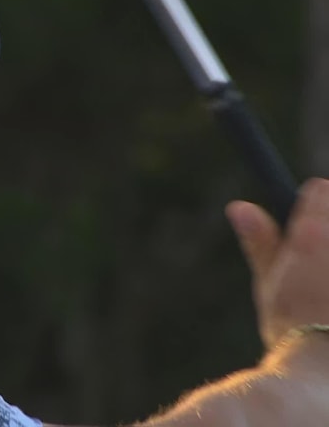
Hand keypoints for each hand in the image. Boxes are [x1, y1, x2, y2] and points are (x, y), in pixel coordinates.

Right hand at [225, 177, 328, 348]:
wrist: (324, 370)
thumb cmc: (293, 328)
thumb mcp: (269, 283)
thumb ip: (260, 241)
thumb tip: (239, 207)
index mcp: (310, 234)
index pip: (320, 189)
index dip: (313, 204)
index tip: (308, 227)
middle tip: (320, 262)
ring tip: (326, 286)